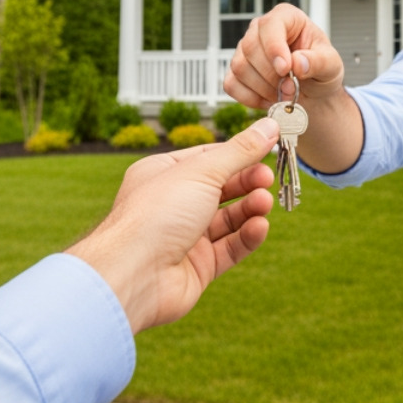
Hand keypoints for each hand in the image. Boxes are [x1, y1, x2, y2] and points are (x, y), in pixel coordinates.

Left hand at [68, 118, 279, 332]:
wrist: (134, 275)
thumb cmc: (155, 216)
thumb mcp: (203, 171)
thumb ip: (240, 151)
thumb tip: (269, 126)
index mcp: (163, 175)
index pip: (208, 158)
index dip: (238, 153)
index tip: (269, 146)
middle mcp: (172, 205)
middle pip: (220, 189)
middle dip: (247, 182)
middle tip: (267, 178)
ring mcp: (184, 237)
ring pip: (227, 220)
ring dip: (249, 209)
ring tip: (264, 203)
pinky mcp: (197, 267)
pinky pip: (229, 248)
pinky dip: (247, 237)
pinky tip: (259, 227)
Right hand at [222, 3, 345, 108]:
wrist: (313, 91)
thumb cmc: (321, 70)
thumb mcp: (331, 65)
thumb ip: (319, 61)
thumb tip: (298, 62)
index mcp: (286, 18)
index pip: (270, 25)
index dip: (274, 48)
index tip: (285, 69)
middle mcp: (261, 30)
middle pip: (250, 48)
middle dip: (271, 75)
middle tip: (290, 90)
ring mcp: (245, 50)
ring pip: (239, 67)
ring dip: (262, 88)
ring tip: (283, 96)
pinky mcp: (236, 71)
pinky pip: (231, 84)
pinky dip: (250, 98)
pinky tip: (268, 100)